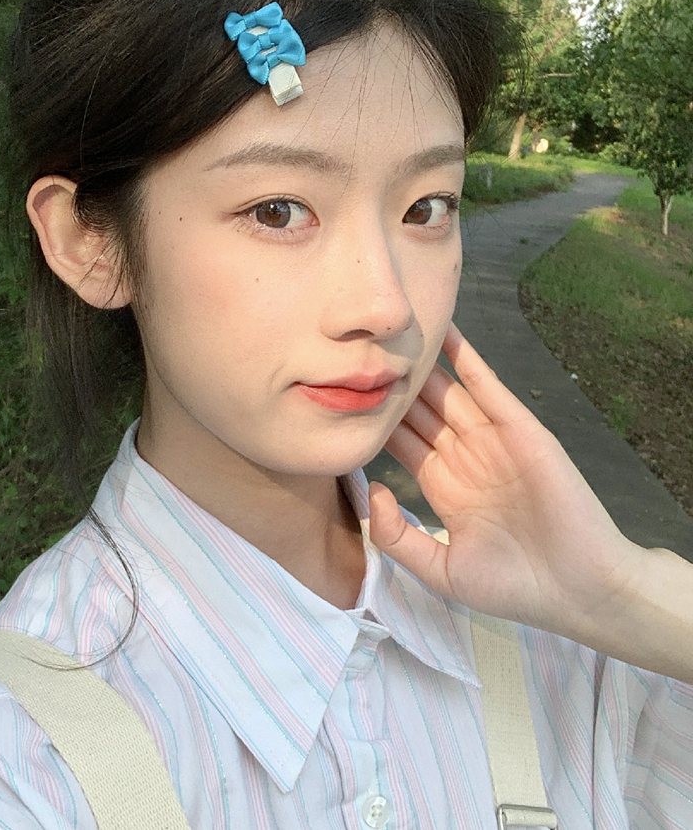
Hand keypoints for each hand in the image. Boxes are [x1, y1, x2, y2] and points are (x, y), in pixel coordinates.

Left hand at [369, 323, 641, 640]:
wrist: (579, 590)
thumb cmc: (513, 587)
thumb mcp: (440, 570)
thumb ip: (398, 536)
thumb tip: (371, 488)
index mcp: (443, 487)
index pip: (400, 442)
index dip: (374, 419)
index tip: (342, 393)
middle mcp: (463, 457)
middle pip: (418, 411)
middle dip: (392, 385)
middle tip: (360, 350)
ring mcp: (491, 440)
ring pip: (447, 392)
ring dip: (423, 363)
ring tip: (392, 332)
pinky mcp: (520, 429)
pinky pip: (487, 387)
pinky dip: (467, 359)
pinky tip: (445, 331)